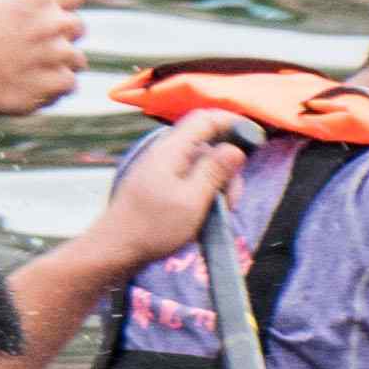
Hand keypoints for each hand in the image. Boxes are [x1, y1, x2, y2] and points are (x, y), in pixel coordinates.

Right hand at [0, 0, 87, 125]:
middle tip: (45, 46)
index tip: (58, 14)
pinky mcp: (58, 81)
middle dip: (65, 36)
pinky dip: (58, 87)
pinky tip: (40, 86)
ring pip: (77, 58)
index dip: (65, 5)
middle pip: (78, 27)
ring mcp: (57, 53)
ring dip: (63, 63)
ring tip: (40, 69)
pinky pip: (70, 83)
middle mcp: (52, 22)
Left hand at [79, 108, 248, 272]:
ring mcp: (160, 169)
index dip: (232, 122)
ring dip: (215, 185)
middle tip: (233, 201)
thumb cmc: (153, 227)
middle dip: (226, 168)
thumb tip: (236, 149)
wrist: (114, 250)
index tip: (254, 137)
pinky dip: (201, 193)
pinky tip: (203, 215)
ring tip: (219, 214)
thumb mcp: (192, 200)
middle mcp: (165, 153)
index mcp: (172, 149)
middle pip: (206, 145)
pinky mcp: (157, 185)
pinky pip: (187, 179)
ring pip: (199, 165)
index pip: (205, 119)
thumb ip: (215, 171)